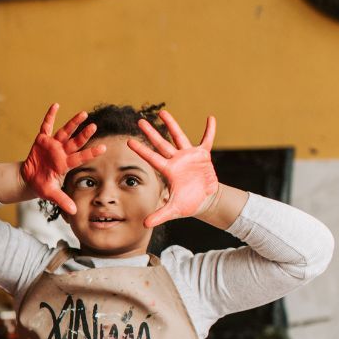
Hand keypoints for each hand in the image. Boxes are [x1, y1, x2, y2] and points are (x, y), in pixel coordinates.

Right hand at [19, 103, 106, 214]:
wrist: (29, 179)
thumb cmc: (42, 186)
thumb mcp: (51, 194)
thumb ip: (62, 201)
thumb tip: (74, 212)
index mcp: (65, 164)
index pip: (80, 157)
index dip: (91, 153)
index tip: (104, 149)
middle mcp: (62, 152)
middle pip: (75, 142)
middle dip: (84, 134)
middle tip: (95, 126)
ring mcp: (52, 145)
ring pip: (65, 131)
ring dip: (73, 123)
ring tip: (84, 113)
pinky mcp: (42, 140)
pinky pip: (46, 126)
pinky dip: (50, 116)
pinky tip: (55, 105)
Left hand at [127, 110, 217, 227]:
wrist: (203, 200)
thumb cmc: (187, 204)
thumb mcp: (173, 210)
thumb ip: (159, 215)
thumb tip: (144, 225)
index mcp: (168, 170)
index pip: (151, 157)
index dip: (141, 150)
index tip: (128, 141)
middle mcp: (175, 160)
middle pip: (161, 143)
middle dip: (151, 132)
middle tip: (139, 121)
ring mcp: (188, 156)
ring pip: (179, 136)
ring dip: (172, 124)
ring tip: (163, 112)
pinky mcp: (203, 155)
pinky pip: (207, 140)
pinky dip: (210, 130)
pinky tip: (210, 118)